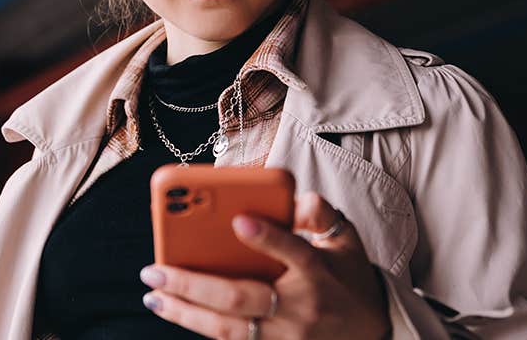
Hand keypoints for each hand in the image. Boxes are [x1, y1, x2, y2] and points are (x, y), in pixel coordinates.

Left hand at [140, 192, 390, 338]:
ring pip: (229, 329)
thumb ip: (320, 215)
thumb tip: (296, 200)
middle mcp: (299, 308)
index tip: (237, 219)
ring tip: (154, 295)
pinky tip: (176, 311)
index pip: (294, 251)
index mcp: (318, 271)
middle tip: (155, 270)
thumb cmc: (348, 277)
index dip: (266, 237)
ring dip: (186, 313)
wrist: (372, 331)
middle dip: (193, 284)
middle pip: (241, 297)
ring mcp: (286, 336)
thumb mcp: (346, 239)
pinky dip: (202, 328)